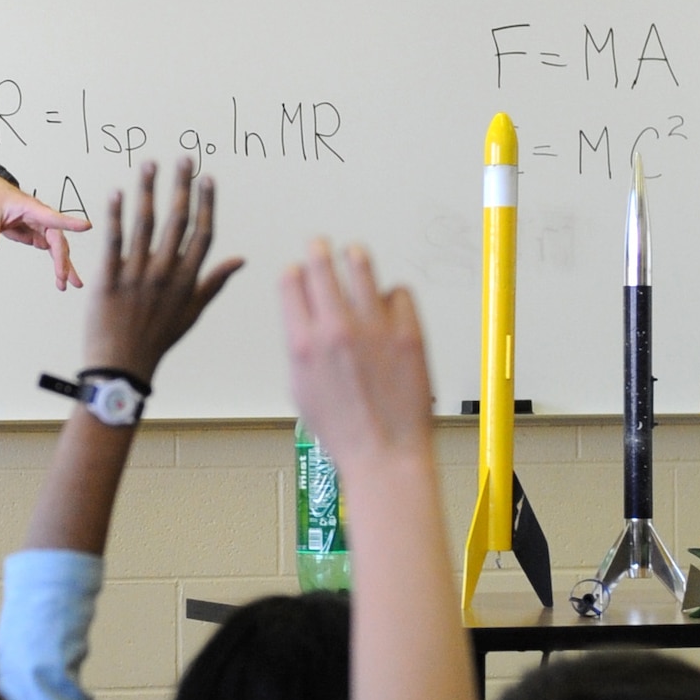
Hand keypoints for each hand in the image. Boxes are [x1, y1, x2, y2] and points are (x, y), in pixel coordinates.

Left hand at [0, 176, 90, 290]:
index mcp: (33, 209)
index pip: (53, 218)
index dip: (70, 223)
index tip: (87, 226)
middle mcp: (42, 218)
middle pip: (57, 240)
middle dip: (61, 260)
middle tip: (62, 279)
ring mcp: (41, 228)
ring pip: (58, 248)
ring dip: (64, 266)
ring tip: (70, 286)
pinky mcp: (38, 235)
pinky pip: (51, 251)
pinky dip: (57, 264)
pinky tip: (61, 280)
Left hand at [81, 159, 242, 386]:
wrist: (121, 367)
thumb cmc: (157, 340)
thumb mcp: (192, 313)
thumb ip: (214, 283)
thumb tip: (240, 259)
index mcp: (187, 280)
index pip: (203, 233)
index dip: (206, 203)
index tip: (207, 177)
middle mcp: (165, 274)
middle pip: (177, 221)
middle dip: (182, 186)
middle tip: (184, 158)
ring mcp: (137, 275)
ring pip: (145, 224)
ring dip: (147, 190)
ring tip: (149, 164)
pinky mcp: (109, 278)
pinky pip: (114, 241)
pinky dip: (115, 215)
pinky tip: (116, 192)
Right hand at [279, 242, 433, 471]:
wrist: (385, 453)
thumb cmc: (344, 432)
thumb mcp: (301, 392)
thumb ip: (301, 349)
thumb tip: (304, 321)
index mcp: (303, 343)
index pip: (291, 283)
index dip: (294, 273)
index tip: (298, 271)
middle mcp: (336, 328)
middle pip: (321, 264)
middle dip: (318, 251)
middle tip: (321, 246)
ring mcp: (374, 327)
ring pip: (361, 265)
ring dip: (354, 257)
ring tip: (354, 255)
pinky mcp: (408, 331)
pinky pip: (398, 292)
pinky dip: (392, 296)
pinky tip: (389, 307)